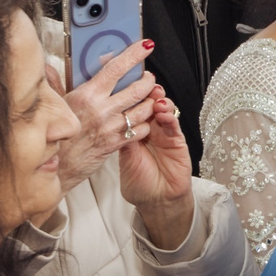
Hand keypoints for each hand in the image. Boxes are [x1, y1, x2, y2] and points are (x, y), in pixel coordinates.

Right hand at [58, 40, 155, 189]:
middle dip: (148, 79)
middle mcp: (102, 109)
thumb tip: (47, 67)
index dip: (134, 55)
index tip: (145, 46)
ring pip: (145, 107)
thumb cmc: (52, 137)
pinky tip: (140, 119)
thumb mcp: (53, 105)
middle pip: (138, 87)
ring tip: (148, 97)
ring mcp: (112, 127)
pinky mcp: (118, 143)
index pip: (116, 68)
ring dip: (150, 100)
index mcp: (87, 95)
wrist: (55, 167)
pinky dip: (145, 122)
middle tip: (148, 76)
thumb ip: (54, 84)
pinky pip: (141, 128)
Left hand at [116, 79, 194, 249]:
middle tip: (141, 78)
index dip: (127, 88)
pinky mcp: (177, 142)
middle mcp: (149, 127)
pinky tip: (163, 112)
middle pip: (147, 101)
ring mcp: (164, 133)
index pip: (130, 103)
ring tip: (154, 94)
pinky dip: (169, 117)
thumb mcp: (119, 155)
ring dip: (158, 99)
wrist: (156, 201)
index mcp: (132, 129)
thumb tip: (97, 116)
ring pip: (162, 109)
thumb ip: (115, 135)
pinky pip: (174, 126)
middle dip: (145, 88)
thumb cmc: (138, 181)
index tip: (122, 73)